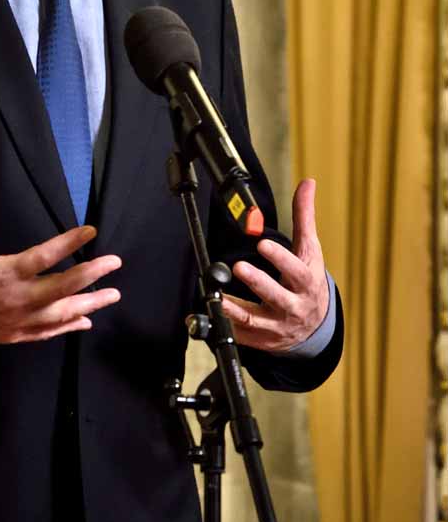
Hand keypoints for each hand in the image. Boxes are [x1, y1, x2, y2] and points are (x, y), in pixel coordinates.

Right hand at [0, 166, 121, 343]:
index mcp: (3, 273)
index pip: (43, 257)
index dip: (68, 243)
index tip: (90, 231)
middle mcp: (16, 299)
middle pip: (62, 288)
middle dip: (92, 275)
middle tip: (115, 262)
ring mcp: (17, 320)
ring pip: (61, 314)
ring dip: (90, 304)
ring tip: (113, 294)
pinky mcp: (15, 335)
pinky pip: (48, 332)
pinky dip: (69, 326)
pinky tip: (86, 321)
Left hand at [221, 179, 328, 352]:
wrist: (316, 326)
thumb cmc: (307, 279)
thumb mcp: (309, 249)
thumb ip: (304, 216)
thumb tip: (307, 182)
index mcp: (305, 282)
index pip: (295, 270)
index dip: (280, 258)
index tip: (263, 243)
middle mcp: (292, 306)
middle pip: (275, 296)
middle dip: (258, 282)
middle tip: (239, 267)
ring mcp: (276, 325)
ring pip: (254, 319)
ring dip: (235, 309)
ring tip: (217, 296)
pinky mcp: (261, 339)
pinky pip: (240, 335)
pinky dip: (221, 327)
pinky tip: (205, 315)